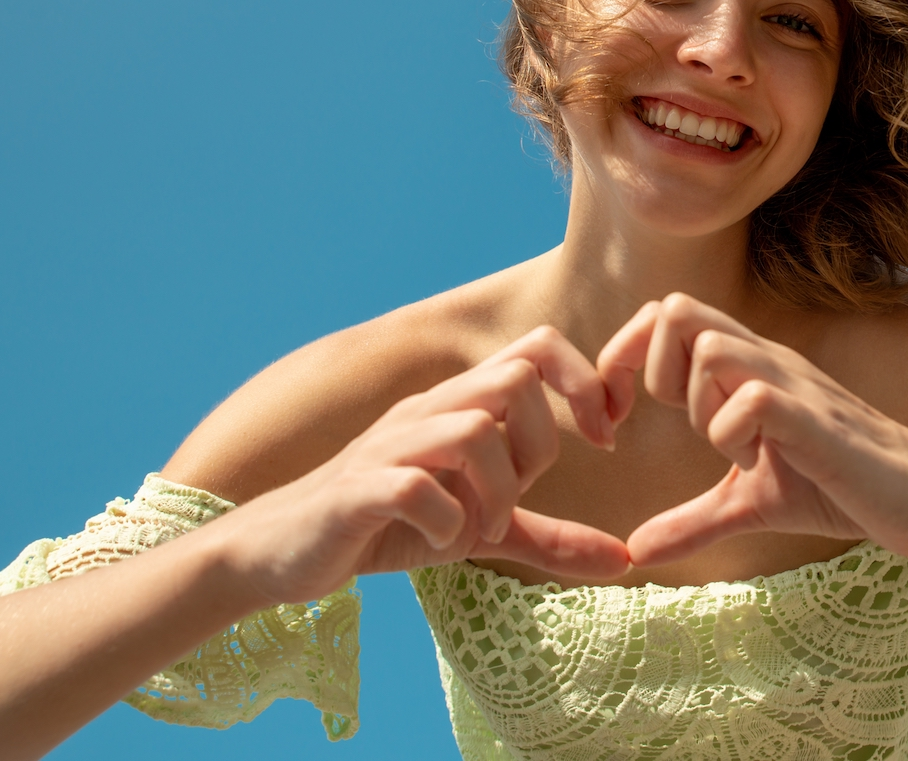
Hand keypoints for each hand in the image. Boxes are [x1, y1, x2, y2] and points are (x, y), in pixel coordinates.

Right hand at [206, 326, 630, 604]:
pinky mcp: (356, 491)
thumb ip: (548, 538)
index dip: (584, 384)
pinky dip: (445, 519)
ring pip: (472, 429)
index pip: (538, 348)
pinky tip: (444, 543)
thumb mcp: (479, 530)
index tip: (601, 441)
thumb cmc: (388, 527)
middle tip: (521, 499)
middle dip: (540, 444)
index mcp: (461, 405)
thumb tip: (625, 560)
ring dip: (496, 490)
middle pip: (514, 378)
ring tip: (483, 531)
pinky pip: (416, 486)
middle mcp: (429, 411)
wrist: (282, 552)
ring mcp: (389, 446)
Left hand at [597, 293, 907, 566]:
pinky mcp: (814, 419)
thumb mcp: (750, 504)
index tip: (618, 421)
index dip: (623, 358)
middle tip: (664, 430)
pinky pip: (751, 398)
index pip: (663, 314)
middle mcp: (765, 359)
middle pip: (674, 309)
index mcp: (745, 367)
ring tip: (727, 448)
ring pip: (709, 347)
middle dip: (648, 372)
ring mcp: (792, 383)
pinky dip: (734, 433)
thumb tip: (633, 549)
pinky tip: (757, 461)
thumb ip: (693, 519)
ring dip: (698, 404)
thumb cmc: (841, 486)